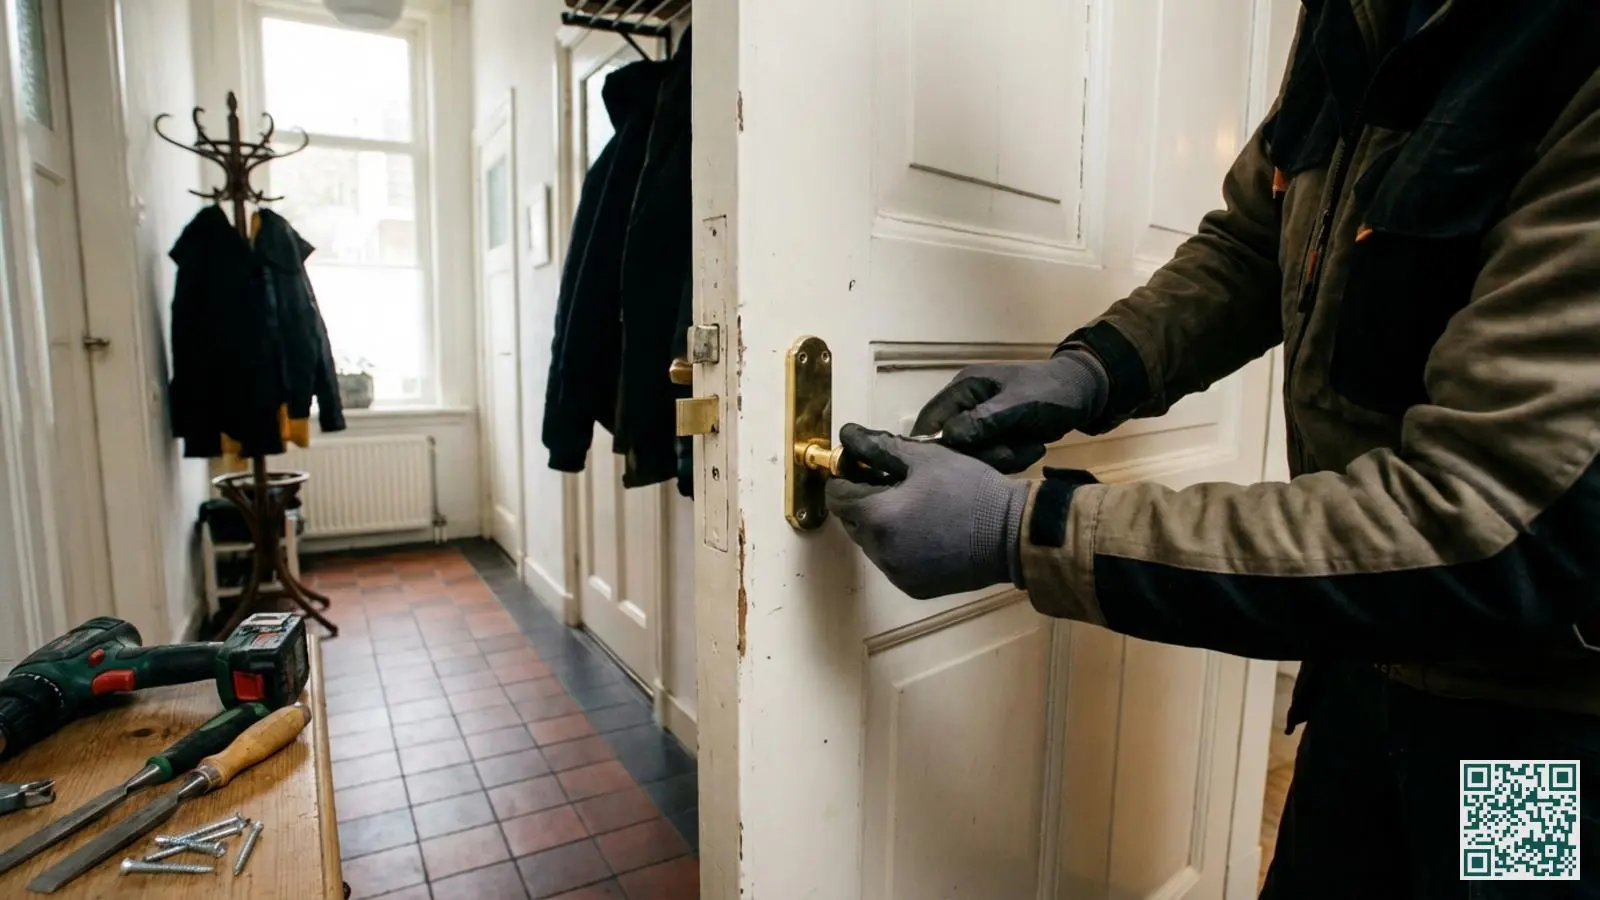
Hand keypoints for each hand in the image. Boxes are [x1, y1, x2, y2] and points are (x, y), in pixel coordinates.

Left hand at [824, 424, 1027, 599]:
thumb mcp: (926, 457)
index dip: (845, 479)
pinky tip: (925, 532)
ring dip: (880, 526)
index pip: (837, 497)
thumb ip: (880, 447)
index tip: (863, 469)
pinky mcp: (913, 588)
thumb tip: (849, 436)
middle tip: (893, 486)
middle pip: (851, 521)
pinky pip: (892, 563)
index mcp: (878, 516)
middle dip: (863, 502)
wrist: (1012, 533)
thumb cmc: (970, 489)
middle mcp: (880, 551)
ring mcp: (896, 573)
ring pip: (871, 544)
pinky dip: (898, 548)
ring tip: (914, 509)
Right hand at [911, 350, 1107, 472]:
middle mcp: (967, 405)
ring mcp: (983, 423)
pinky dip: (1015, 457)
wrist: (1087, 394)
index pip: (930, 420)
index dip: (933, 446)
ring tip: (1031, 444)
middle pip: (953, 445)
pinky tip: (1034, 445)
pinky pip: (994, 459)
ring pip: (976, 456)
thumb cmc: (1052, 391)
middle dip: (984, 454)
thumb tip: (949, 437)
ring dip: (1004, 457)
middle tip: (1010, 451)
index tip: (948, 467)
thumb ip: (983, 420)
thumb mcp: (1019, 404)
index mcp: (964, 388)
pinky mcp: (998, 437)